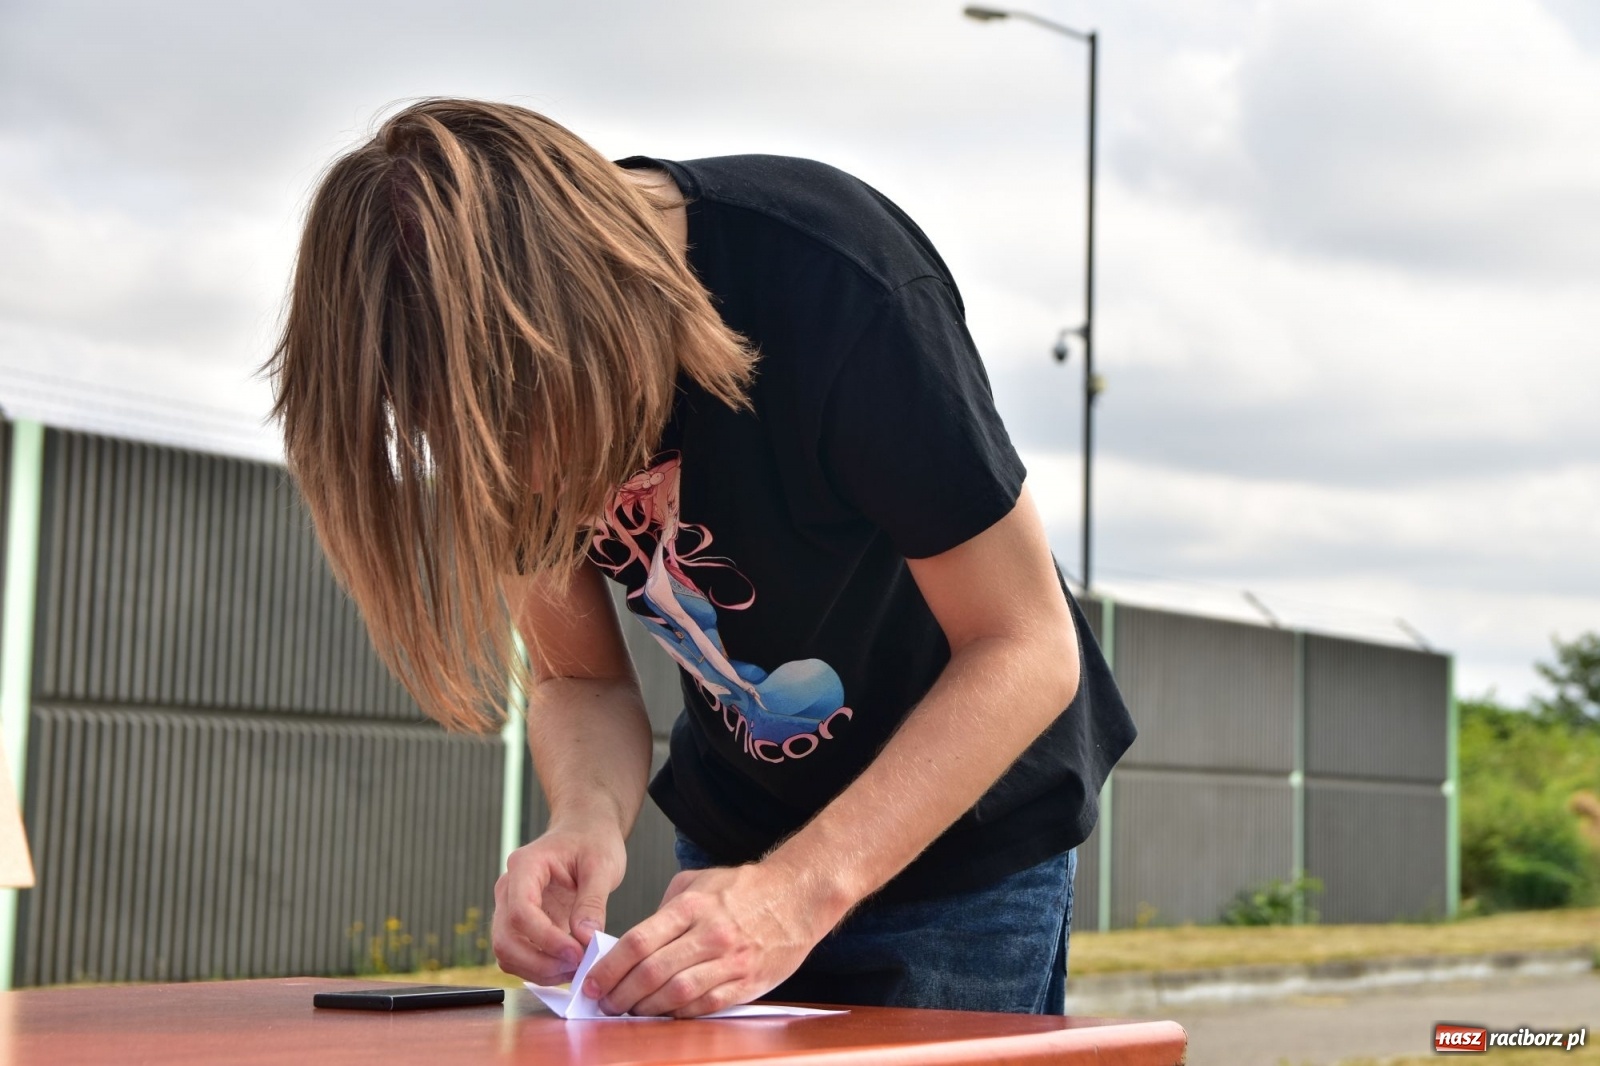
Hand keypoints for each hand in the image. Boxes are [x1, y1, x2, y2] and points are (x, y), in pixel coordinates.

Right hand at [491, 821, 626, 984]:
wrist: (585, 832)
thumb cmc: (593, 842)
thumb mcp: (602, 865)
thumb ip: (593, 901)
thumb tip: (585, 939)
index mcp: (525, 866)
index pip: (521, 912)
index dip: (547, 940)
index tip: (578, 953)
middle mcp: (508, 888)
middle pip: (505, 939)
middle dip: (540, 963)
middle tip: (578, 968)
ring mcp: (510, 908)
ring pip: (506, 954)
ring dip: (539, 971)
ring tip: (576, 970)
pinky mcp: (520, 925)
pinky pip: (518, 956)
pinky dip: (539, 970)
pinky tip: (568, 967)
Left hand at [580, 860, 844, 1017]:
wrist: (799, 896)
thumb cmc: (747, 888)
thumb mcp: (700, 881)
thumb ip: (667, 907)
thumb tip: (636, 938)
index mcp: (693, 906)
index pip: (639, 941)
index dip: (610, 967)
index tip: (593, 982)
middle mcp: (710, 934)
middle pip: (652, 971)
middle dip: (620, 993)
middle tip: (605, 1002)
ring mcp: (730, 961)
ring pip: (676, 994)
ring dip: (646, 1008)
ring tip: (630, 1011)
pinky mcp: (746, 982)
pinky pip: (706, 1006)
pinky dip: (680, 1014)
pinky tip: (665, 1014)